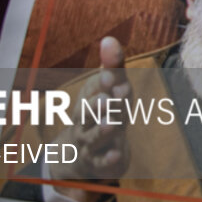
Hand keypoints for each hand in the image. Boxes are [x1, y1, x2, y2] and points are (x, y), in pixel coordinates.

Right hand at [51, 37, 131, 200]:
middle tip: (108, 99)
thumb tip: (109, 39)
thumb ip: (113, 67)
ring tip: (113, 124)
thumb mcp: (110, 90)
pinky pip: (102, 163)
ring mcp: (91, 142)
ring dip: (103, 130)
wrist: (85, 152)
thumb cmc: (103, 112)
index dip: (105, 82)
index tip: (113, 74)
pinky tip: (116, 155)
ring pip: (94, 137)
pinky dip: (108, 159)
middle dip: (97, 106)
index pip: (96, 88)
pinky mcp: (100, 163)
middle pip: (87, 113)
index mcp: (89, 98)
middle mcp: (86, 120)